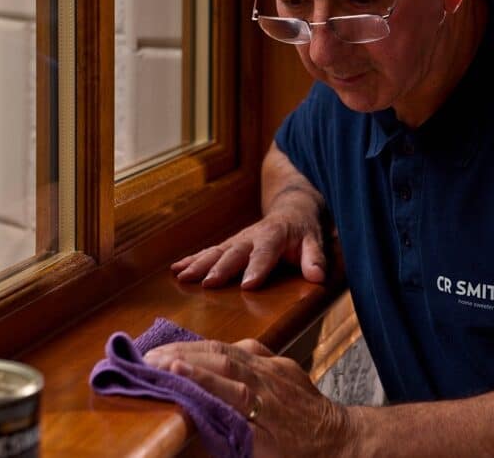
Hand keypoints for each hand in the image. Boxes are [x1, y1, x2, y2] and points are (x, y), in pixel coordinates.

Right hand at [144, 339, 354, 456]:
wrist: (338, 437)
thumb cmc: (298, 452)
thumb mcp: (264, 453)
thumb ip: (233, 433)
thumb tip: (200, 418)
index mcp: (263, 405)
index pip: (224, 385)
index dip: (196, 375)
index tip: (167, 368)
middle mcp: (266, 378)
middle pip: (221, 359)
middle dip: (183, 353)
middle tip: (149, 357)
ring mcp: (272, 365)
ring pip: (228, 348)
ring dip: (193, 347)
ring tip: (163, 350)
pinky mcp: (277, 359)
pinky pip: (244, 346)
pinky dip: (217, 347)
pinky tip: (200, 348)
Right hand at [170, 213, 326, 289]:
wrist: (291, 208)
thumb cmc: (303, 230)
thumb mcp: (315, 241)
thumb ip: (315, 258)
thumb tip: (317, 277)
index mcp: (275, 235)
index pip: (266, 252)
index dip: (257, 267)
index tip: (247, 285)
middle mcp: (252, 236)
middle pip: (235, 252)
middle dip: (220, 267)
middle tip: (207, 283)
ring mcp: (238, 240)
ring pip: (216, 251)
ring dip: (199, 264)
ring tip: (182, 277)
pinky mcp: (229, 244)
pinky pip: (209, 251)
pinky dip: (192, 259)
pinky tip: (176, 269)